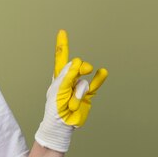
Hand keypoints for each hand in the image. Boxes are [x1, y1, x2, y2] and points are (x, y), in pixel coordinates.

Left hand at [34, 29, 107, 151]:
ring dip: (79, 92)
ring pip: (85, 80)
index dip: (62, 44)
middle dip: (79, 71)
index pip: (61, 57)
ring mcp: (80, 86)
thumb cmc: (55, 108)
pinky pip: (95, 84)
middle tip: (80, 75)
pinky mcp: (88, 95)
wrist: (62, 125)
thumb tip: (76, 62)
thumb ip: (67, 76)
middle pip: (77, 66)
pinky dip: (100, 78)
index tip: (62, 31)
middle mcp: (70, 78)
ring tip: (72, 104)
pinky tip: (103, 71)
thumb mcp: (57, 91)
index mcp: (59, 76)